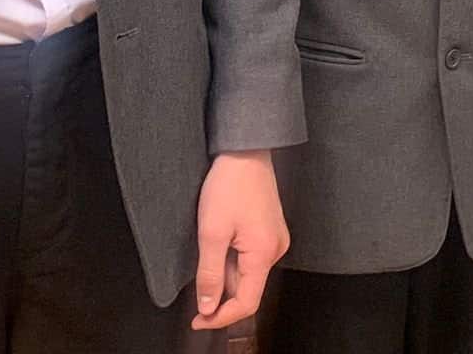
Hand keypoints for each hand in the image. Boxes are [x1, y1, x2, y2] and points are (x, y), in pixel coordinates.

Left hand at [193, 149, 288, 329]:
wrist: (245, 151)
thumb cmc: (230, 186)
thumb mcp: (211, 233)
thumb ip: (210, 274)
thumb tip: (207, 308)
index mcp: (264, 253)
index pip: (247, 303)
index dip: (221, 317)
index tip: (197, 320)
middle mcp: (276, 250)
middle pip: (247, 289)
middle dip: (220, 293)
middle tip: (196, 284)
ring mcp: (274, 239)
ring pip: (247, 273)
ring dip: (225, 273)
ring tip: (208, 248)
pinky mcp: (269, 230)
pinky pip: (250, 257)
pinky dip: (232, 259)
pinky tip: (219, 242)